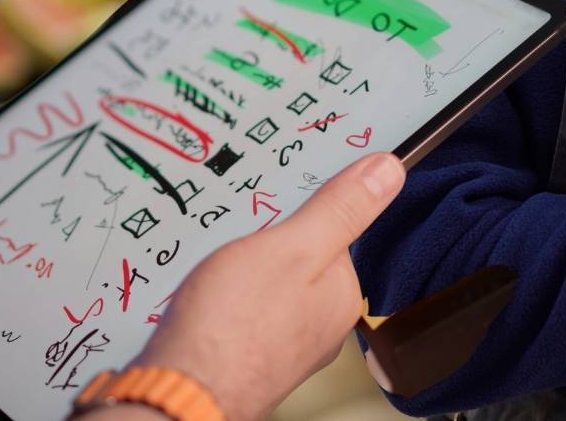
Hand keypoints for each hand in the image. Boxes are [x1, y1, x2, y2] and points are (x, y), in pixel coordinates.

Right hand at [129, 152, 405, 420]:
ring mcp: (281, 345)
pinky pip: (240, 309)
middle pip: (298, 258)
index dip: (303, 207)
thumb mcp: (293, 248)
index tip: (278, 194)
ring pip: (265, 284)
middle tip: (238, 233)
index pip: (334, 232)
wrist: (176, 395)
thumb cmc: (232, 329)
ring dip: (240, 267)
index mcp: (340, 297)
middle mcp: (318, 326)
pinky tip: (205, 294)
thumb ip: (340, 210)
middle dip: (267, 240)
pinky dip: (223, 296)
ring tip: (216, 264)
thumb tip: (389, 171)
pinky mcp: (244, 356)